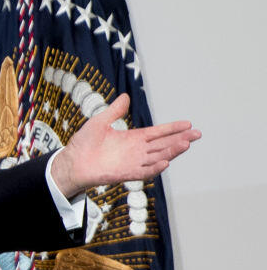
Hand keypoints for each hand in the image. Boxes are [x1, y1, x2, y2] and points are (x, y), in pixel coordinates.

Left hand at [50, 94, 200, 197]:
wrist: (73, 161)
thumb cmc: (84, 143)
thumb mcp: (100, 122)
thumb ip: (114, 111)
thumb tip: (125, 96)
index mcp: (133, 138)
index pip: (158, 133)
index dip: (172, 128)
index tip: (188, 124)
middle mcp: (137, 151)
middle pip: (163, 144)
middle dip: (180, 139)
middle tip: (197, 134)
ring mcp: (133, 162)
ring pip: (158, 157)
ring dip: (172, 152)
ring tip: (185, 144)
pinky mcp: (126, 173)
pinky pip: (144, 172)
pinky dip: (154, 168)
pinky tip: (165, 162)